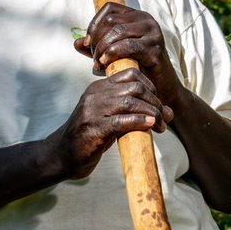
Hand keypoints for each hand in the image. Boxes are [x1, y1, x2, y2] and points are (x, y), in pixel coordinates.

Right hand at [50, 69, 172, 178]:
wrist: (61, 155)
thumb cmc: (90, 137)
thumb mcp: (109, 117)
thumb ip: (133, 112)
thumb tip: (169, 113)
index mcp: (98, 88)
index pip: (131, 74)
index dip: (151, 87)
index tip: (158, 104)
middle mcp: (95, 95)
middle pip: (135, 87)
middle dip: (155, 102)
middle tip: (164, 118)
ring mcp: (93, 111)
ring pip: (131, 102)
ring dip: (152, 113)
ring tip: (161, 126)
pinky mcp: (94, 128)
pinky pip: (122, 120)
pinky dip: (140, 122)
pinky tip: (150, 126)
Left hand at [75, 3, 183, 106]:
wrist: (158, 87)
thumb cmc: (134, 67)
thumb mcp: (111, 54)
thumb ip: (95, 47)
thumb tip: (76, 43)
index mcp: (136, 16)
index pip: (109, 8)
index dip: (94, 24)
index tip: (87, 43)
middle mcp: (146, 19)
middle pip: (111, 20)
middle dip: (97, 39)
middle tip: (94, 57)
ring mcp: (153, 32)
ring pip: (118, 31)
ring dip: (102, 48)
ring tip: (98, 63)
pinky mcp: (155, 48)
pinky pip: (128, 46)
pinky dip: (112, 54)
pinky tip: (106, 64)